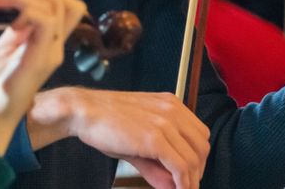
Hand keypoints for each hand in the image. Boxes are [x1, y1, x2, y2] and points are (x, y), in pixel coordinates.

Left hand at [0, 0, 86, 153]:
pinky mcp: (38, 60)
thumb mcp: (4, 49)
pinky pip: (44, 22)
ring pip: (55, 5)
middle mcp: (55, 47)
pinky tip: (6, 21)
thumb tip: (16, 4)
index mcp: (47, 43)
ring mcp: (49, 53)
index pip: (66, 7)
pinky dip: (24, 9)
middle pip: (65, 1)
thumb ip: (16, 28)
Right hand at [29, 88, 209, 188]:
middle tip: (186, 186)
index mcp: (170, 104)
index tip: (190, 174)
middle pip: (202, 146)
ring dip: (190, 181)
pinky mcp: (154, 137)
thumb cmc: (104, 122)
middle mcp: (172, 110)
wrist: (83, 111)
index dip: (198, 158)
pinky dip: (182, 183)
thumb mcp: (136, 140)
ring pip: (193, 158)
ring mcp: (164, 123)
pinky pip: (179, 166)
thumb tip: (174, 185)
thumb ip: (157, 164)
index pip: (199, 134)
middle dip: (197, 171)